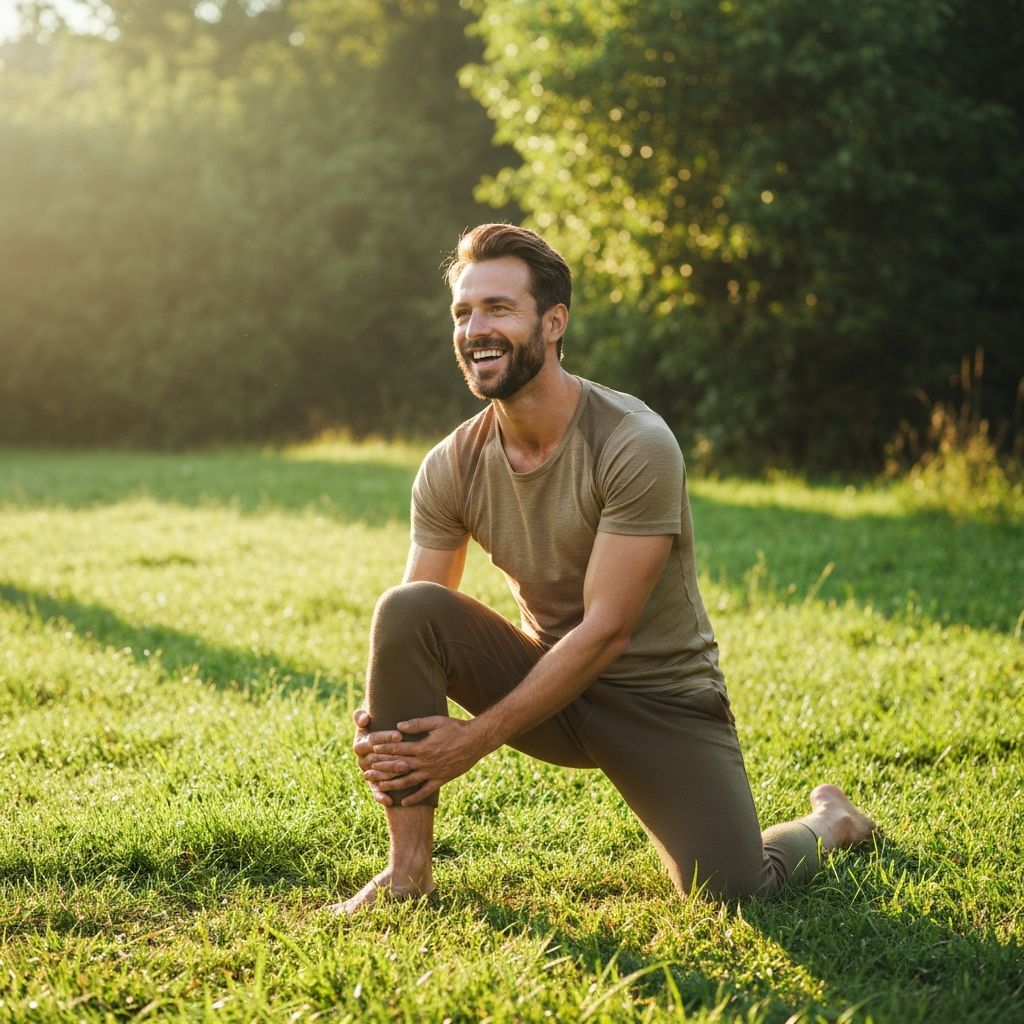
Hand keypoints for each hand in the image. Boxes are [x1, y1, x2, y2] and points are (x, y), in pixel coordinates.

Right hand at [351, 708, 409, 806]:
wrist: (377, 737)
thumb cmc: (374, 723)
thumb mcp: (366, 717)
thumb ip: (361, 716)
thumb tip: (364, 719)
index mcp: (360, 743)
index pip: (373, 740)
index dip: (385, 737)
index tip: (399, 735)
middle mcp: (363, 759)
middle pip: (377, 759)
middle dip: (391, 758)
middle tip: (405, 758)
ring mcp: (368, 771)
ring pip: (378, 774)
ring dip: (390, 775)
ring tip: (405, 771)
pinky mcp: (373, 782)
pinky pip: (375, 790)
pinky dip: (380, 796)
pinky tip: (389, 800)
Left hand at [369, 715, 487, 806]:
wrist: (476, 741)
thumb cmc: (456, 728)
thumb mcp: (436, 721)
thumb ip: (417, 724)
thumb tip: (398, 726)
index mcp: (422, 747)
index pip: (398, 749)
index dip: (383, 749)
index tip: (371, 750)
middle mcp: (425, 762)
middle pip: (398, 767)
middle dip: (381, 769)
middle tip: (366, 773)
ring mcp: (432, 773)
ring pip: (408, 782)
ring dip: (392, 785)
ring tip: (378, 787)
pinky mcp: (440, 780)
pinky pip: (425, 792)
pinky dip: (414, 798)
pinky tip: (403, 802)